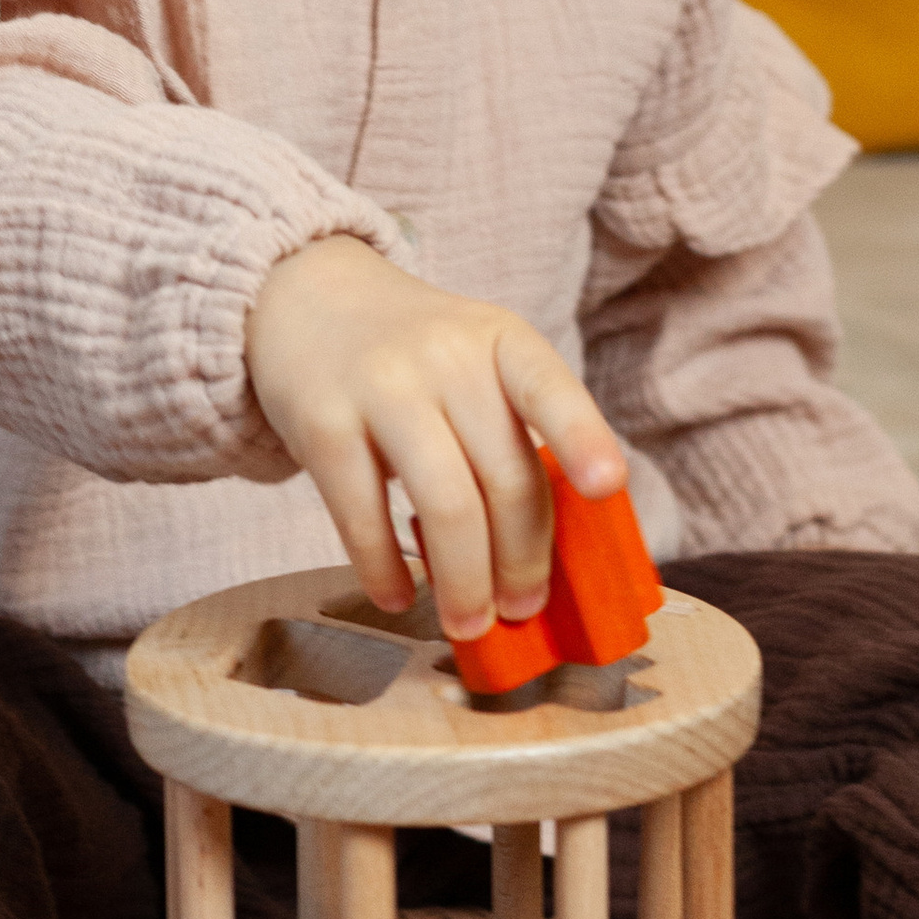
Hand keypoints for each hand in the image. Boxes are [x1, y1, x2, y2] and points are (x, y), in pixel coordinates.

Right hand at [244, 234, 626, 642]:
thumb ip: (511, 433)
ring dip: (464, 581)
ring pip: (444, 504)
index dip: (583, 437)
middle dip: (521, 561)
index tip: (608, 485)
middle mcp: (446, 357)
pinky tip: (396, 596)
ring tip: (467, 622)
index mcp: (501, 342)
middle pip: (504, 476)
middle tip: (521, 609)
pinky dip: (383, 570)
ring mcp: (380, 386)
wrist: (310, 297)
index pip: (549, 389)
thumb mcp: (475, 361)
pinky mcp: (321, 421)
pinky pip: (362, 515)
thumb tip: (538, 559)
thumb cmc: (414, 353)